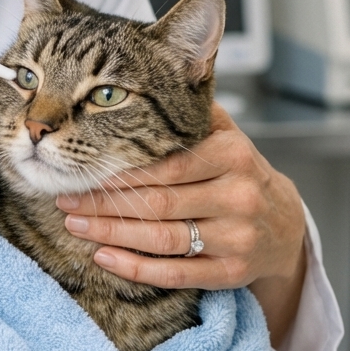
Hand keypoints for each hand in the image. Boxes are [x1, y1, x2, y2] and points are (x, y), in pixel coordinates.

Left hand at [55, 104, 306, 347]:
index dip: (121, 170)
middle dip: (105, 203)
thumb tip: (149, 76)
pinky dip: (136, 268)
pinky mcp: (232, 273)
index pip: (167, 165)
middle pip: (158, 203)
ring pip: (163, 239)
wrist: (283, 224)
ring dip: (112, 234)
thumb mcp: (225, 134)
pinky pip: (177, 274)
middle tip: (66, 199)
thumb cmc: (238, 172)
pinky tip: (104, 257)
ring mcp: (237, 237)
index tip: (83, 168)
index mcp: (232, 155)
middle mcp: (238, 196)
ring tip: (76, 225)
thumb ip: (190, 111)